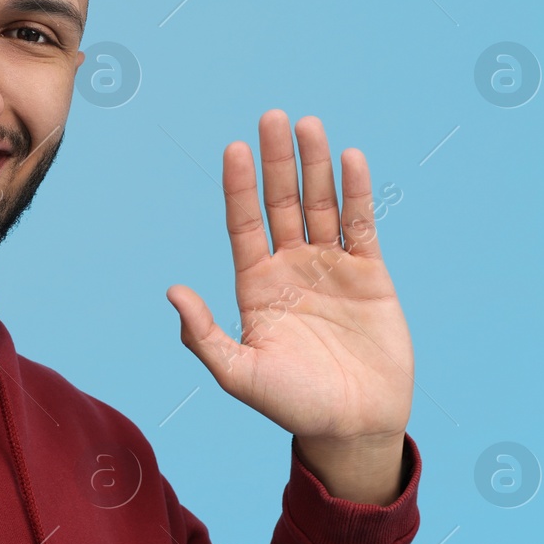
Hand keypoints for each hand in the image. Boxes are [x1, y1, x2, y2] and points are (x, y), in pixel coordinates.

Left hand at [166, 110, 412, 502]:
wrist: (352, 428)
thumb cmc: (291, 405)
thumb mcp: (238, 375)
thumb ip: (204, 336)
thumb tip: (172, 291)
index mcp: (255, 286)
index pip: (244, 223)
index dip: (238, 187)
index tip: (233, 148)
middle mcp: (291, 268)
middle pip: (281, 203)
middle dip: (276, 161)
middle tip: (272, 116)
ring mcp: (331, 268)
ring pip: (321, 205)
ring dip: (315, 165)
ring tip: (308, 124)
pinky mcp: (370, 276)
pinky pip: (362, 225)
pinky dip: (357, 193)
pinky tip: (351, 159)